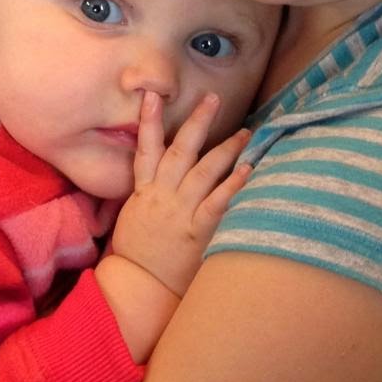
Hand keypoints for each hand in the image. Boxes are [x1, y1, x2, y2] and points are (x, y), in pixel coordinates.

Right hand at [110, 92, 250, 297]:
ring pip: (204, 170)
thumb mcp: (134, 216)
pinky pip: (217, 202)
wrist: (137, 286)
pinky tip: (248, 170)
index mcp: (145, 191)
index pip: (145, 149)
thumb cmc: (137, 254)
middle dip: (197, 122)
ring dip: (226, 149)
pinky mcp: (196, 231)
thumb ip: (147, 192)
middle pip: (180, 150)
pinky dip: (232, 184)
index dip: (149, 121)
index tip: (153, 95)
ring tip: (245, 133)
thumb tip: (158, 173)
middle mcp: (163, 195)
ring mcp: (180, 211)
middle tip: (213, 98)